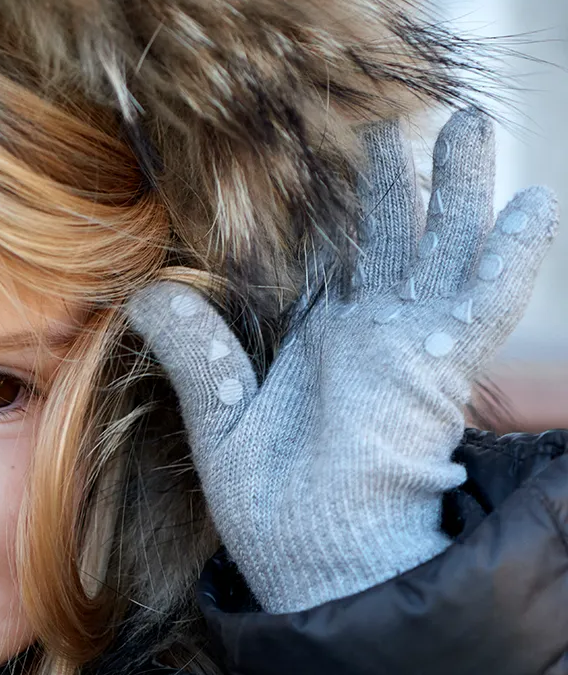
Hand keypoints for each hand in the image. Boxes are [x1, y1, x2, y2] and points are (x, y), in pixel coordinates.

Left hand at [128, 111, 558, 612]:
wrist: (312, 553)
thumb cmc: (270, 505)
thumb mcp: (219, 415)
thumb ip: (196, 350)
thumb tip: (145, 295)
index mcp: (322, 345)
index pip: (333, 260)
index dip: (332, 212)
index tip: (323, 156)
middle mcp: (371, 337)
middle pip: (393, 240)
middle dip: (399, 183)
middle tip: (398, 121)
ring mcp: (410, 347)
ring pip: (444, 251)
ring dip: (459, 191)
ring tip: (470, 126)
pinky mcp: (439, 366)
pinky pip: (485, 301)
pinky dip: (507, 256)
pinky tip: (530, 203)